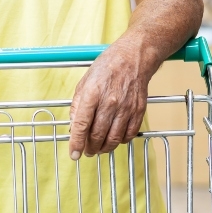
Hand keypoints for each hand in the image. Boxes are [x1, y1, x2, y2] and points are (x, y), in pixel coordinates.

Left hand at [68, 43, 150, 159]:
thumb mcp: (85, 82)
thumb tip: (74, 126)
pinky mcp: (138, 110)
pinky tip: (116, 139)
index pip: (81, 124)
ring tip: (100, 149)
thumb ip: (77, 105)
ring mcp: (126, 107)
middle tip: (87, 151)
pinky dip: (121, 141)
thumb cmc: (108, 67)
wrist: (134, 57)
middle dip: (90, 148)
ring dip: (105, 148)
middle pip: (98, 135)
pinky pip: (129, 134)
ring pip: (114, 138)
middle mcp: (109, 102)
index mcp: (92, 93)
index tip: (73, 154)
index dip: (76, 143)